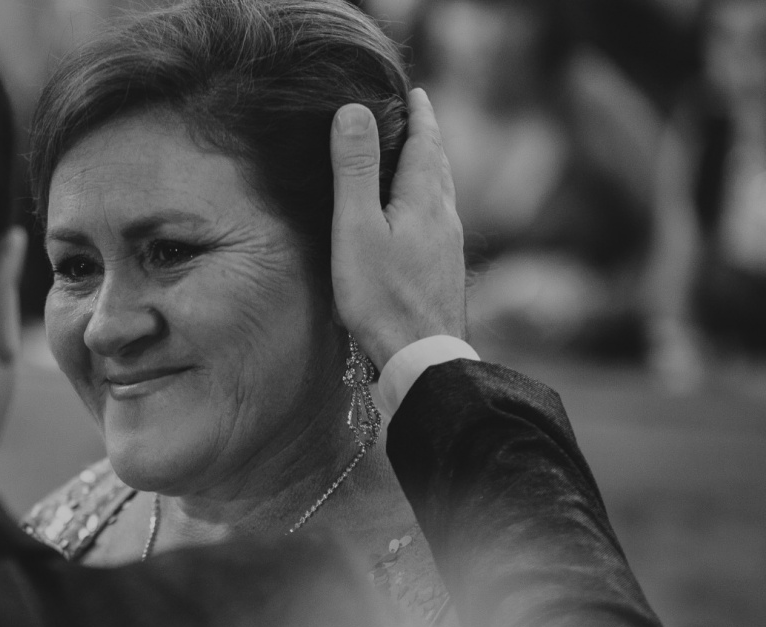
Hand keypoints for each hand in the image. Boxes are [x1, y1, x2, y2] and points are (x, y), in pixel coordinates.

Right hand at [329, 88, 464, 368]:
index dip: (419, 115)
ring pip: (442, 194)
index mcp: (423, 200)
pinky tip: (418, 219)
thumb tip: (355, 111)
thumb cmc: (382, 297)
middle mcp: (444, 217)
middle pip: (438, 166)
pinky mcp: (444, 270)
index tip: (415, 92)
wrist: (420, 357)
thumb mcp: (356, 229)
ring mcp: (448, 246)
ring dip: (430, 169)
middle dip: (427, 138)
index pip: (425, 143)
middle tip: (417, 117)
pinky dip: (428, 201)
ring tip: (417, 160)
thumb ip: (355, 171)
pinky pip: (439, 220)